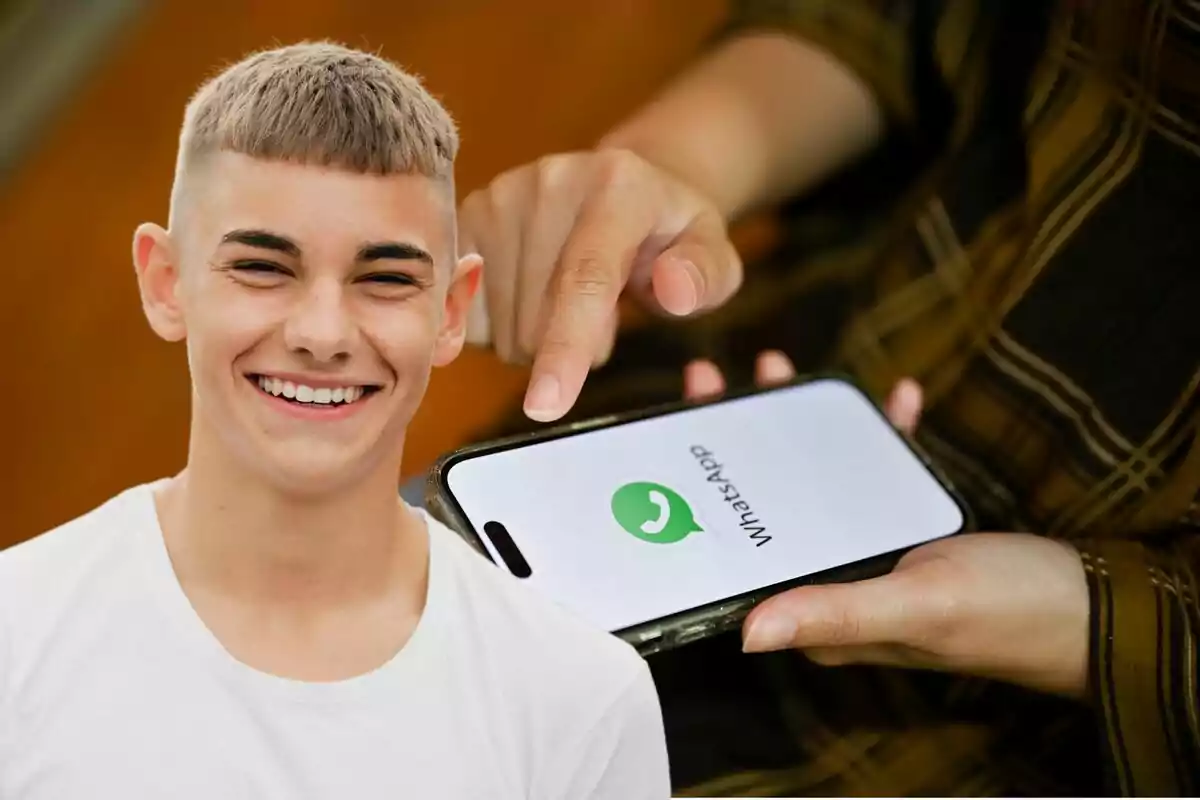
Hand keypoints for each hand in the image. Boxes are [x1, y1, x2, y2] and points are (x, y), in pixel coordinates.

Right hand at [459, 149, 742, 421]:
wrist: (623, 187)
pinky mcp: (467, 217)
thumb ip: (705, 275)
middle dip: (571, 347)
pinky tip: (527, 294)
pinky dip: (499, 326)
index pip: (585, 279)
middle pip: (538, 319)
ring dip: (537, 339)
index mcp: (619, 187)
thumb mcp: (714, 255)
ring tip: (567, 299)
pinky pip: (469, 316)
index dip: (565, 346)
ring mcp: (502, 195)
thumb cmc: (670, 235)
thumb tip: (677, 291)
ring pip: (503, 328)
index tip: (546, 406)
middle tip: (605, 315)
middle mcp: (552, 180)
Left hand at [682, 352, 1090, 698]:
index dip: (706, 489)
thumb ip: (834, 611)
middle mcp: (836, 577)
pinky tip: (893, 398)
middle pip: (767, 502)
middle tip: (715, 380)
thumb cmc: (1005, 615)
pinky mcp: (912, 524)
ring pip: (816, 479)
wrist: (1094, 607)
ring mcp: (873, 547)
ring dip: (798, 427)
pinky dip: (882, 434)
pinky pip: (882, 473)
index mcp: (822, 609)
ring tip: (783, 371)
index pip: (743, 546)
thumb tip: (746, 632)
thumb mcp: (915, 606)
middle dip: (739, 440)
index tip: (686, 428)